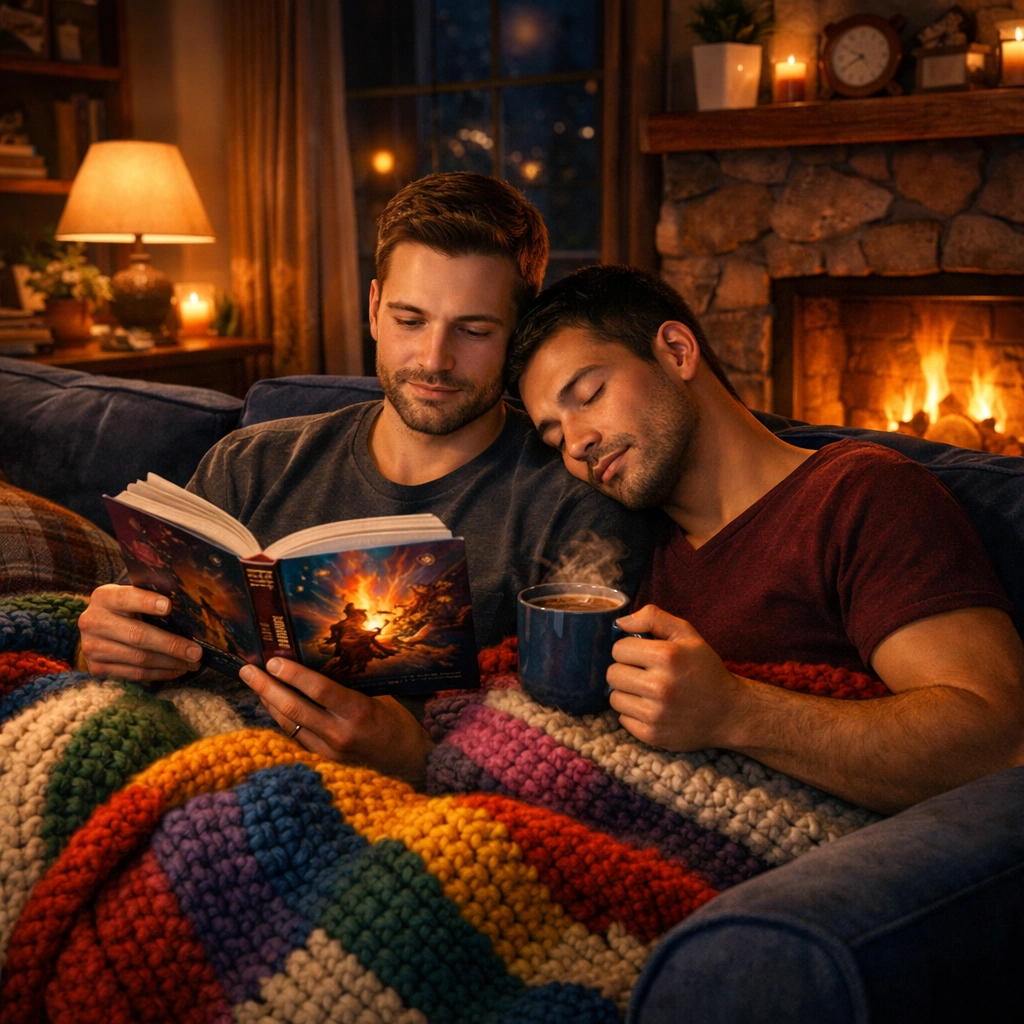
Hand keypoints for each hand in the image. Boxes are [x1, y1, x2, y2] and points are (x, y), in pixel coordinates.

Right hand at [78, 584, 202, 682]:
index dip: (146, 602)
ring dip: (171, 663)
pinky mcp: (97, 668)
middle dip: (171, 645)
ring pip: (139, 658)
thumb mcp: (133, 595)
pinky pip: (135, 674)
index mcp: (103, 597)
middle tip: (196, 651)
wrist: (97, 628)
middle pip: (137, 635)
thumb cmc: (126, 608)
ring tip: (193, 663)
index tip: (169, 607)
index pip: (126, 598)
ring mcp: (92, 648)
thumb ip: (152, 597)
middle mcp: (93, 622)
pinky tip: (178, 669)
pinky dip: (160, 673)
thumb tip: (188, 607)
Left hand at [239, 658, 434, 787]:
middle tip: (247, 670)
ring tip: (254, 683)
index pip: (319, 690)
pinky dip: (281, 718)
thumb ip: (351, 690)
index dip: (293, 675)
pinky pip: (296, 736)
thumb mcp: (381, 699)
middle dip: (267, 687)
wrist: (410, 765)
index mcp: (359, 712)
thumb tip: (320, 670)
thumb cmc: (399, 725)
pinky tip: (271, 705)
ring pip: (288, 724)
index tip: (273, 660)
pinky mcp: (324, 760)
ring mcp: (329, 751)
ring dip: (268, 702)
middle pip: (294, 708)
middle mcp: (340, 733)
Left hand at [607, 604, 742, 750]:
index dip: (629, 649)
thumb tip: (620, 623)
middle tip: (643, 673)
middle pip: (612, 673)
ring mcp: (656, 714)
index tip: (643, 654)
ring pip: (614, 698)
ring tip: (647, 690)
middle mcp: (660, 686)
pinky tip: (652, 708)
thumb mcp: (687, 634)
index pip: (619, 649)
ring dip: (627, 692)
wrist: (729, 713)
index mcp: (667, 657)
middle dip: (625, 670)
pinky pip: (622, 719)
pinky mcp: (653, 735)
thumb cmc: (705, 669)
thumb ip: (653, 618)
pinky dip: (633, 713)